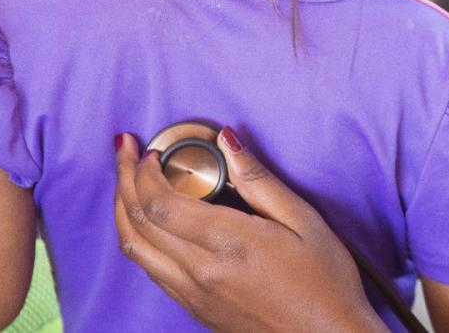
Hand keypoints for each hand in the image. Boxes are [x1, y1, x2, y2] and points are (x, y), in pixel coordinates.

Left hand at [113, 130, 386, 331]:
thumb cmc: (325, 283)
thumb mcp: (304, 221)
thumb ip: (259, 180)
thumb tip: (228, 141)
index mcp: (229, 244)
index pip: (160, 203)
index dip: (144, 172)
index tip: (151, 150)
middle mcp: (201, 272)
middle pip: (138, 222)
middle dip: (125, 180)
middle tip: (126, 151)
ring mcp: (193, 294)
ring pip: (135, 248)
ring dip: (123, 209)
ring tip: (127, 181)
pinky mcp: (194, 308)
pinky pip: (150, 269)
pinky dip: (138, 237)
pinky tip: (149, 222)